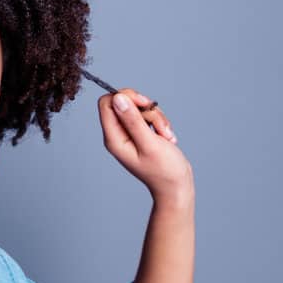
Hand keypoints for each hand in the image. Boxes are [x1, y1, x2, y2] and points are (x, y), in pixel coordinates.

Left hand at [97, 88, 193, 203]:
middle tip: (159, 126)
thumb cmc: (164, 170)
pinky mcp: (140, 133)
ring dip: (157, 118)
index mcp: (114, 138)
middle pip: (125, 102)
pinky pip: (148, 116)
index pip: (106, 103)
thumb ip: (133, 120)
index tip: (144, 104)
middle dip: (146, 109)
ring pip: (139, 108)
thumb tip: (118, 98)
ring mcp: (129, 134)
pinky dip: (160, 123)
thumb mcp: (149, 143)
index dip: (125, 97)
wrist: (176, 186)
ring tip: (166, 136)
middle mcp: (117, 134)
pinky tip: (166, 138)